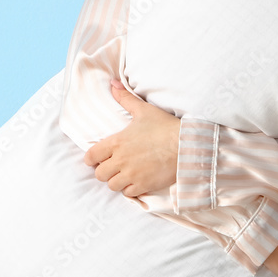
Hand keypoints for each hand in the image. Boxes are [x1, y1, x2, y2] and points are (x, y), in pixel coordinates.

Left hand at [83, 79, 180, 197]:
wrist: (186, 144)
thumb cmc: (164, 126)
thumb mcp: (143, 110)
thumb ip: (125, 98)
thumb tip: (112, 83)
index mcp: (117, 142)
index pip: (91, 156)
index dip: (92, 158)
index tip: (98, 158)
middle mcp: (121, 160)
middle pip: (99, 174)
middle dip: (105, 170)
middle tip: (114, 166)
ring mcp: (132, 174)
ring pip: (112, 185)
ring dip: (116, 180)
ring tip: (125, 174)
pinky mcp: (143, 185)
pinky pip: (128, 193)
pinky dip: (130, 188)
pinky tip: (137, 180)